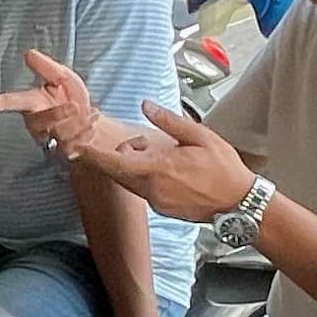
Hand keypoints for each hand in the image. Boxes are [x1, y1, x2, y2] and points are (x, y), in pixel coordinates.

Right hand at [0, 50, 105, 155]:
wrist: (91, 122)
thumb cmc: (71, 97)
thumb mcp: (63, 77)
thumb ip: (47, 67)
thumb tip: (28, 53)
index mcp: (31, 103)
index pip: (9, 102)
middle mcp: (35, 123)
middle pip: (41, 122)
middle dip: (60, 114)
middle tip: (75, 106)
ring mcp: (47, 140)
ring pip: (58, 134)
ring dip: (79, 123)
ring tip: (88, 114)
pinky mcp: (61, 153)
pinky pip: (73, 145)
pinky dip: (87, 132)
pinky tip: (92, 125)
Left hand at [87, 103, 257, 221]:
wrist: (240, 205)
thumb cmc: (224, 169)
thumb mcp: (200, 136)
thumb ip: (169, 122)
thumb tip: (145, 106)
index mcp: (159, 169)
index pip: (115, 162)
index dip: (92, 155)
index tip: (76, 146)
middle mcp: (152, 189)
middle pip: (119, 171)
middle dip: (122, 154)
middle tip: (145, 142)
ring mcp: (157, 202)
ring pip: (131, 181)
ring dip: (135, 166)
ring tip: (166, 155)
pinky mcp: (163, 210)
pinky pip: (143, 190)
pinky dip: (146, 177)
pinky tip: (172, 171)